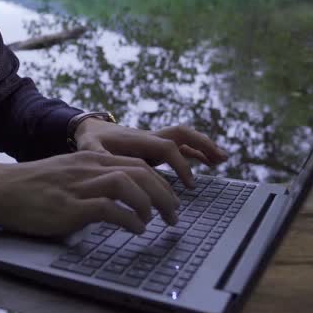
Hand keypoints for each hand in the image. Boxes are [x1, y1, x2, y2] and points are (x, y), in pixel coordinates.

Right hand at [0, 151, 182, 237]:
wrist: (0, 189)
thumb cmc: (32, 187)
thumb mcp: (68, 175)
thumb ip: (92, 181)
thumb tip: (117, 202)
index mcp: (91, 157)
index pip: (139, 163)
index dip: (161, 183)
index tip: (170, 201)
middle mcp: (89, 167)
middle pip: (141, 171)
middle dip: (165, 194)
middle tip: (175, 215)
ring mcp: (80, 185)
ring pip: (129, 184)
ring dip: (150, 204)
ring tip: (158, 222)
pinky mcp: (70, 207)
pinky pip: (109, 208)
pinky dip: (129, 219)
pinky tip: (136, 230)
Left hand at [74, 119, 227, 189]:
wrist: (89, 127)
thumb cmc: (90, 141)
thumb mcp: (90, 149)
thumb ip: (99, 158)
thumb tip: (110, 171)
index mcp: (138, 139)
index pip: (167, 148)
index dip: (181, 164)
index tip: (190, 185)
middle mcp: (150, 136)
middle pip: (182, 134)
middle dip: (202, 145)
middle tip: (220, 159)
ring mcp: (154, 140)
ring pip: (185, 138)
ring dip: (204, 146)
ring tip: (223, 159)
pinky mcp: (155, 145)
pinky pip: (180, 146)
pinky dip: (196, 152)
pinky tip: (210, 161)